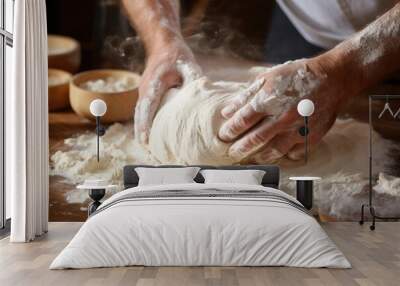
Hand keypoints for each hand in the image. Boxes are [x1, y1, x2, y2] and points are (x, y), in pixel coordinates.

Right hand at [135, 40, 200, 143]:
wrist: (162, 43)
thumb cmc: (176, 55)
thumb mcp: (188, 65)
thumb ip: (194, 81)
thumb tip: (202, 100)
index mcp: (154, 83)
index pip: (147, 106)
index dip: (146, 124)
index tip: (146, 139)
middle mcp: (145, 89)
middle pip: (140, 115)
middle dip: (142, 134)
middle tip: (148, 152)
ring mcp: (143, 92)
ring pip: (139, 115)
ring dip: (142, 131)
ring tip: (148, 149)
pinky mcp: (146, 94)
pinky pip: (142, 112)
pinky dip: (144, 124)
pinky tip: (151, 136)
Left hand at [218, 58, 347, 162]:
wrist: (332, 79)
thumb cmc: (298, 76)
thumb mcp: (268, 78)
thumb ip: (246, 96)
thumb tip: (227, 112)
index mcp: (268, 100)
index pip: (242, 121)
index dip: (229, 131)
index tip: (223, 136)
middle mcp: (282, 117)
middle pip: (254, 140)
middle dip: (239, 149)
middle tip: (232, 153)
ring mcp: (298, 129)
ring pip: (273, 150)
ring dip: (258, 157)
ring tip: (250, 158)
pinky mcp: (311, 137)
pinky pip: (294, 153)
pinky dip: (283, 156)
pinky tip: (276, 156)